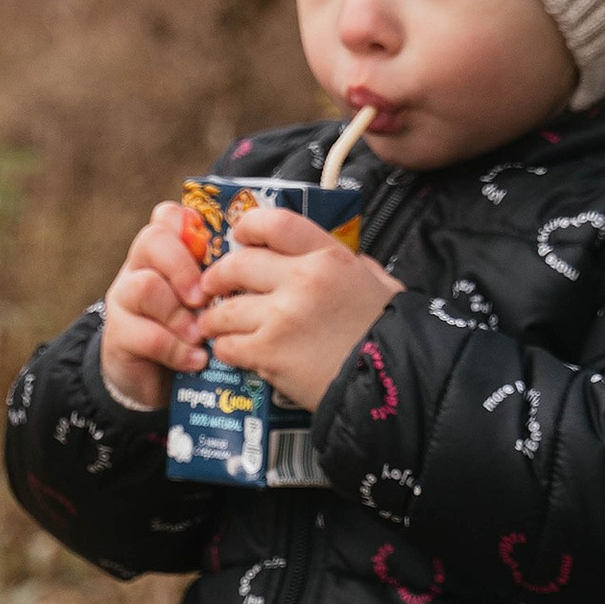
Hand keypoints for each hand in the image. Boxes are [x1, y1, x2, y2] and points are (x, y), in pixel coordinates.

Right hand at [99, 202, 210, 410]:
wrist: (155, 380)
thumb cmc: (193, 331)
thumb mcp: (209, 300)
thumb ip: (223, 279)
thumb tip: (264, 265)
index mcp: (164, 252)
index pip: (167, 216)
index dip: (190, 226)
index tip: (213, 254)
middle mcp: (139, 268)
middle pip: (153, 240)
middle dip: (184, 269)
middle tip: (205, 299)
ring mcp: (124, 300)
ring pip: (145, 286)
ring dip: (180, 313)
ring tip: (201, 336)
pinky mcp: (117, 337)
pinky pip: (146, 335)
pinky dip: (177, 349)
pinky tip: (197, 360)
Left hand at [197, 203, 401, 409]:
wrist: (393, 381)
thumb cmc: (389, 333)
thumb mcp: (380, 284)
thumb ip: (355, 266)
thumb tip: (342, 260)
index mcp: (329, 256)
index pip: (275, 223)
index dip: (249, 226)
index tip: (238, 237)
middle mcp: (302, 280)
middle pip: (238, 264)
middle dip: (217, 276)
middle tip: (211, 286)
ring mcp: (282, 317)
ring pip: (225, 309)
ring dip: (214, 318)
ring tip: (213, 324)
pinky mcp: (269, 353)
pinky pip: (229, 346)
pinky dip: (225, 349)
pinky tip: (232, 351)